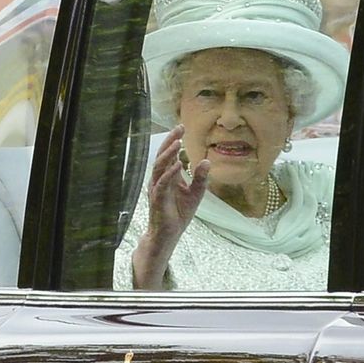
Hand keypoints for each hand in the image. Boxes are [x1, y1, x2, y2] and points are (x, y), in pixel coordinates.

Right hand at [132, 124, 209, 288]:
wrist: (167, 236)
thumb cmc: (178, 214)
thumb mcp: (195, 194)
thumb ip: (200, 178)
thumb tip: (207, 161)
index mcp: (167, 176)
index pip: (169, 154)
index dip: (174, 140)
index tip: (182, 127)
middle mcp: (159, 179)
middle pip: (162, 155)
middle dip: (170, 141)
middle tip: (179, 128)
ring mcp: (157, 188)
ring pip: (159, 166)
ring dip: (168, 154)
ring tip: (178, 142)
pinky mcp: (157, 199)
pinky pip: (162, 183)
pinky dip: (170, 173)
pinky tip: (178, 164)